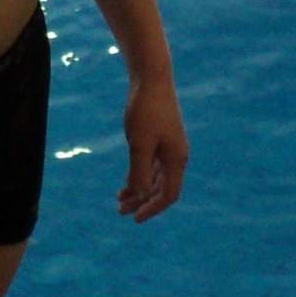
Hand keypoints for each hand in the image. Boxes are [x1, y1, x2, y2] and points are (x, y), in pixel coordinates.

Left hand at [118, 78, 187, 221]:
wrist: (151, 78)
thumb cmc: (145, 111)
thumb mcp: (139, 145)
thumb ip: (140, 172)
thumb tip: (141, 196)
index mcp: (176, 159)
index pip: (168, 195)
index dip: (152, 209)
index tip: (134, 218)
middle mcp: (176, 156)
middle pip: (161, 188)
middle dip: (142, 202)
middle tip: (120, 211)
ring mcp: (169, 146)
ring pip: (155, 177)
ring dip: (139, 190)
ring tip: (119, 199)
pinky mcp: (160, 137)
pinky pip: (152, 165)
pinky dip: (140, 175)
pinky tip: (126, 181)